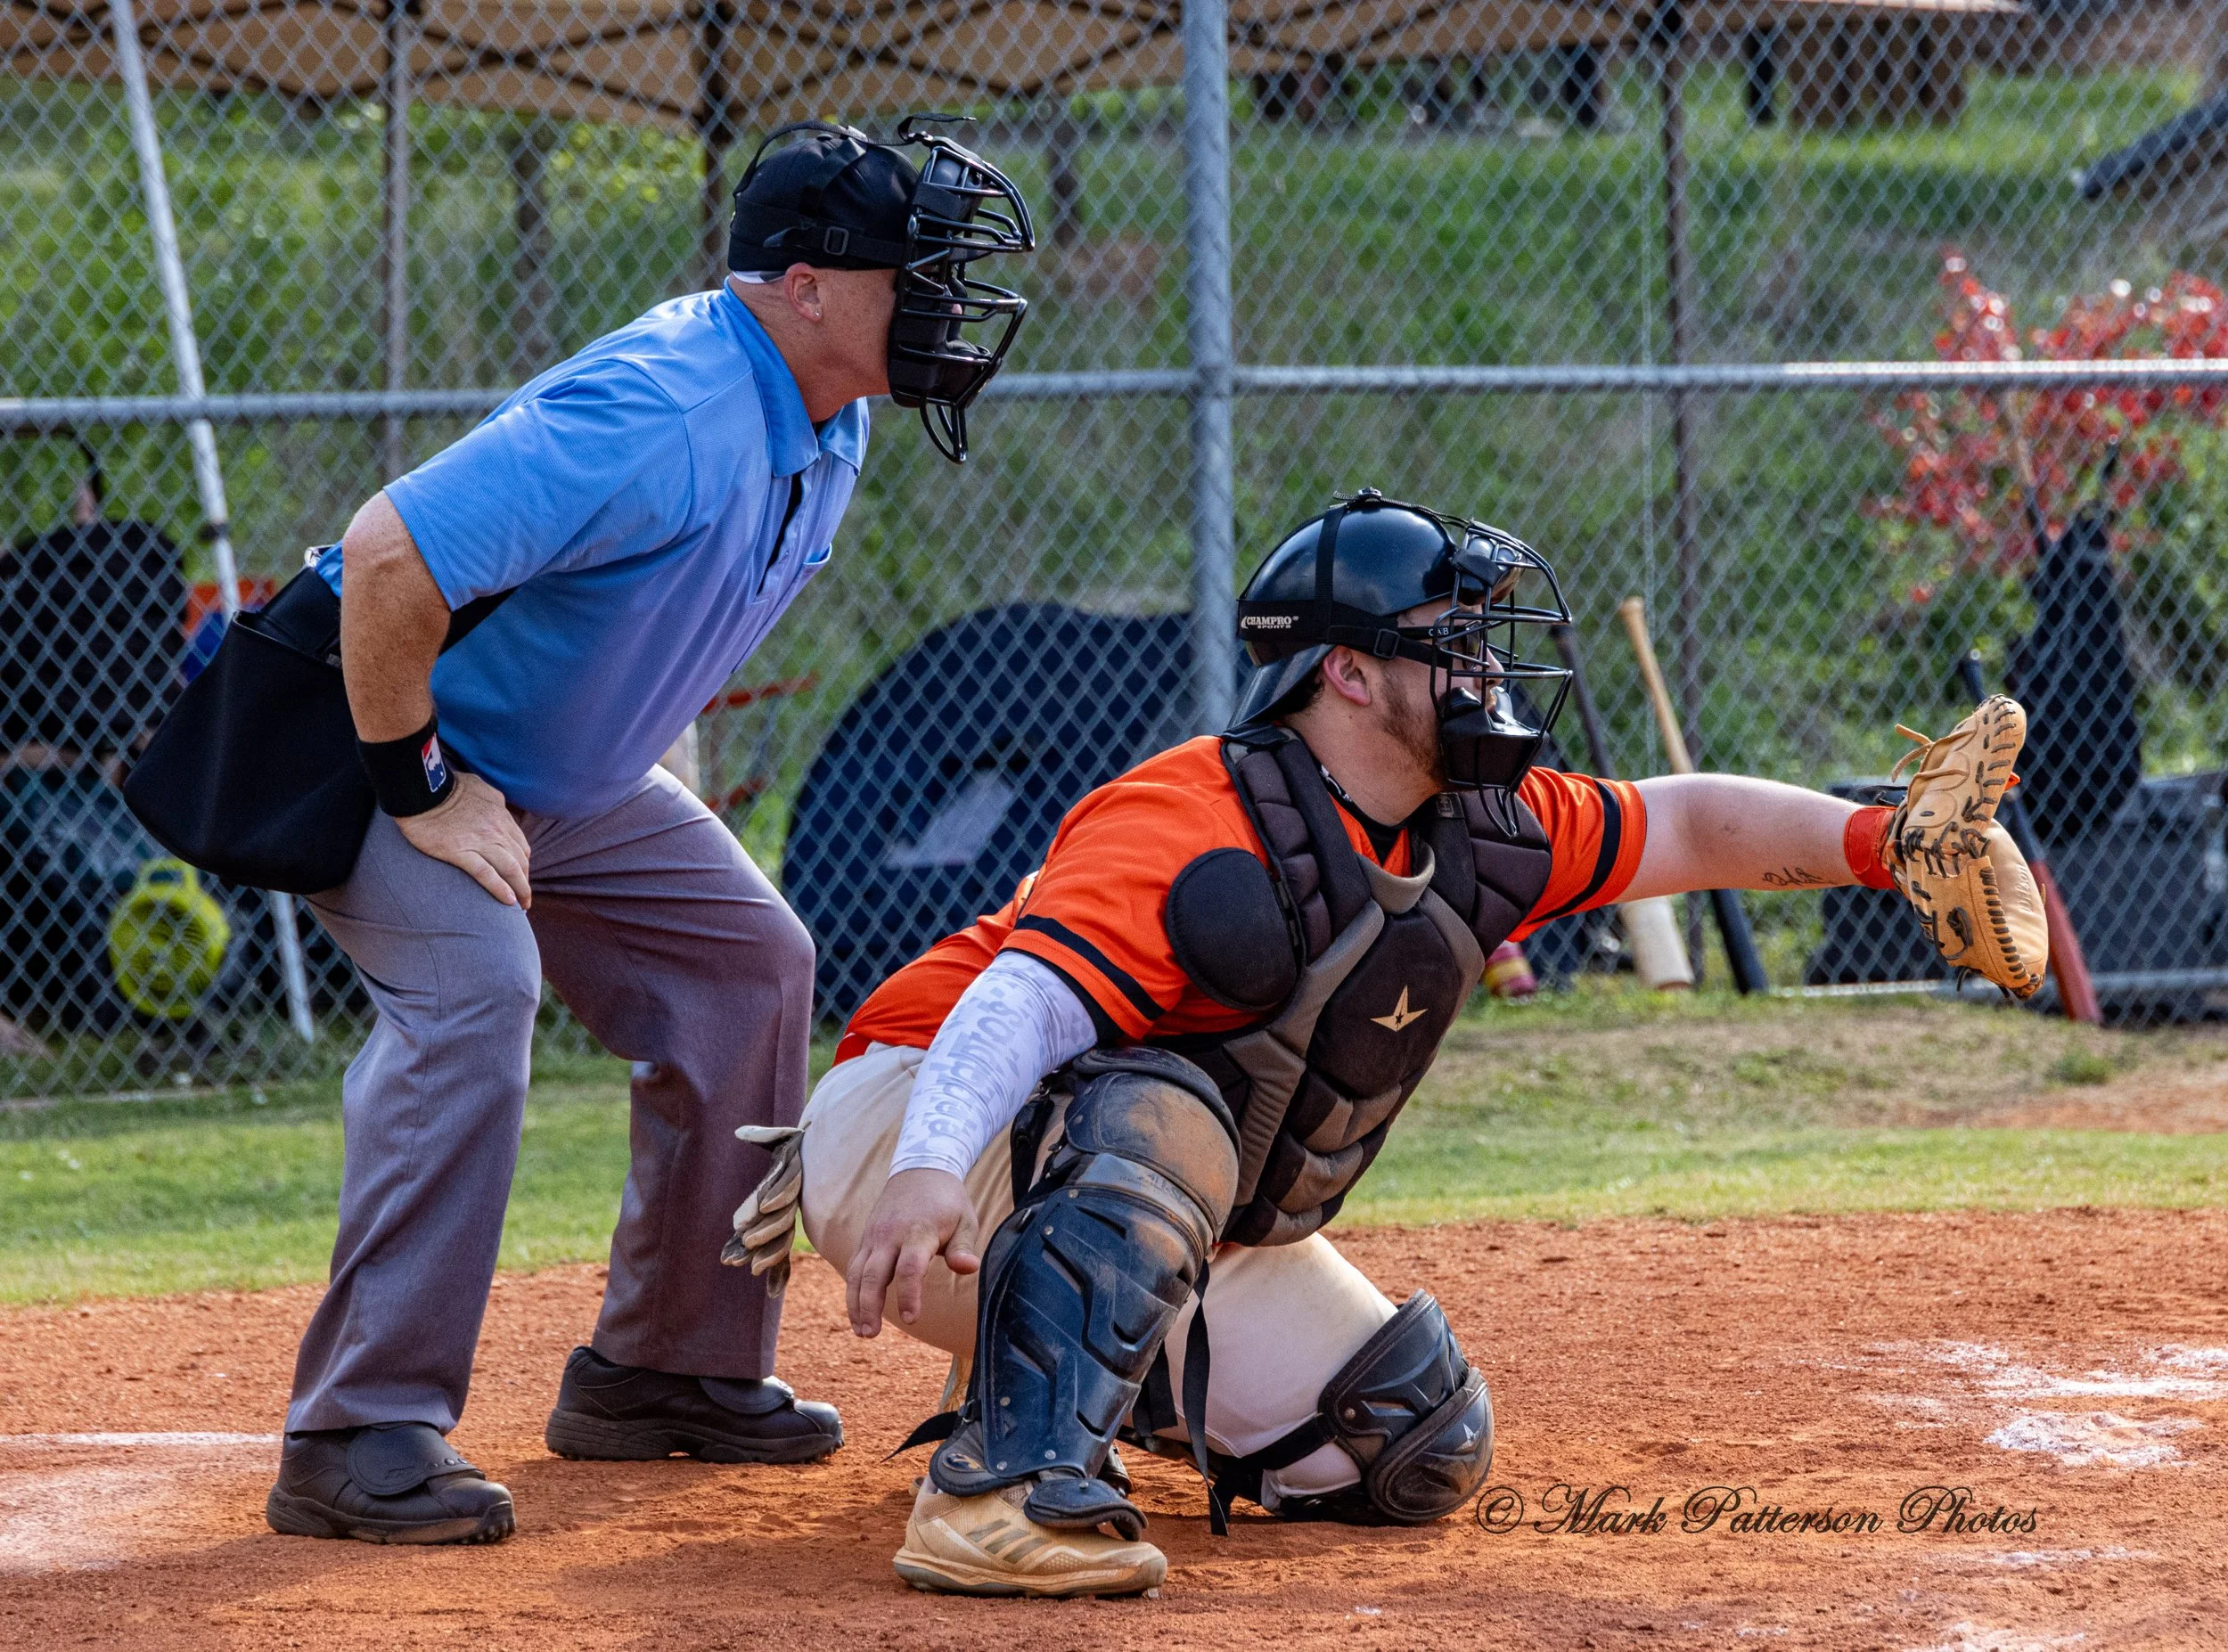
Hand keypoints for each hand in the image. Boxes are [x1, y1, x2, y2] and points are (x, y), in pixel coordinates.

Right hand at [396, 772, 532, 907]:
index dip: (525, 863)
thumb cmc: (447, 786)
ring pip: (510, 869)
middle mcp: (496, 830)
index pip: (521, 845)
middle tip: (525, 897)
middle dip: (525, 880)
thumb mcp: (480, 787)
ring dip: (520, 889)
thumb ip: (493, 800)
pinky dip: (500, 889)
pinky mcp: (461, 852)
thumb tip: (500, 807)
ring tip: (522, 906)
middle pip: (520, 860)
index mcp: (501, 816)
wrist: (422, 791)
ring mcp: (480, 842)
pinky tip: (508, 902)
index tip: (523, 876)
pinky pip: (487, 874)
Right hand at [845, 1168, 980, 1337]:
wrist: (920, 1170)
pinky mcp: (866, 1239)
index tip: (911, 1318)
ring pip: (857, 1273)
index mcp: (918, 1231)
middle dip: (869, 1306)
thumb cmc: (948, 1202)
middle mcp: (890, 1235)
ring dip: (855, 1303)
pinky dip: (853, 1291)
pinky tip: (857, 1312)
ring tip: (862, 1332)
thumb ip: (964, 1247)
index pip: (909, 1268)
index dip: (909, 1294)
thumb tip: (969, 1268)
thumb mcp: (965, 1220)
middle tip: (870, 1335)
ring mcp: (874, 1236)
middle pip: (874, 1274)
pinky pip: (855, 1267)